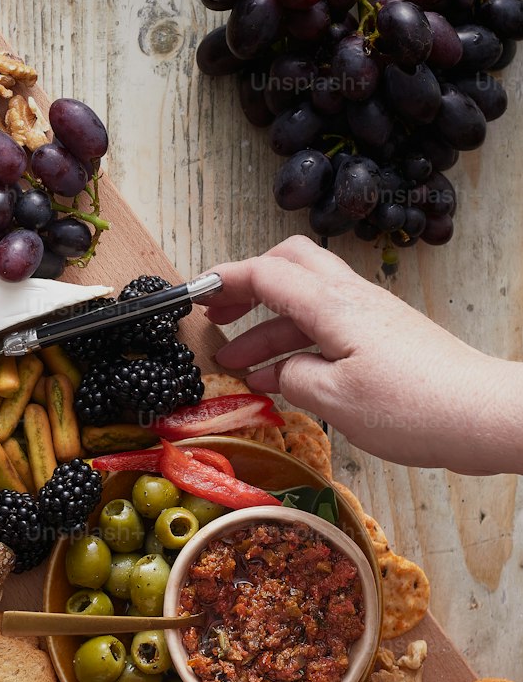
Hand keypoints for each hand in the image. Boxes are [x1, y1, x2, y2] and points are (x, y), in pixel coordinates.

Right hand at [207, 236, 520, 473]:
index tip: (196, 293)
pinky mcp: (386, 339)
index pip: (266, 273)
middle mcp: (352, 301)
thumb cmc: (416, 407)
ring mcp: (372, 317)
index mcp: (333, 306)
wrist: (484, 415)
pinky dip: (299, 346)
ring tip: (240, 365)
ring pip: (307, 304)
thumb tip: (281, 373)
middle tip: (219, 315)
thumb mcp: (335, 401)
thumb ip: (294, 380)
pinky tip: (285, 380)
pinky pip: (329, 329)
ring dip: (269, 329)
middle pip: (290, 266)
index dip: (225, 280)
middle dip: (247, 287)